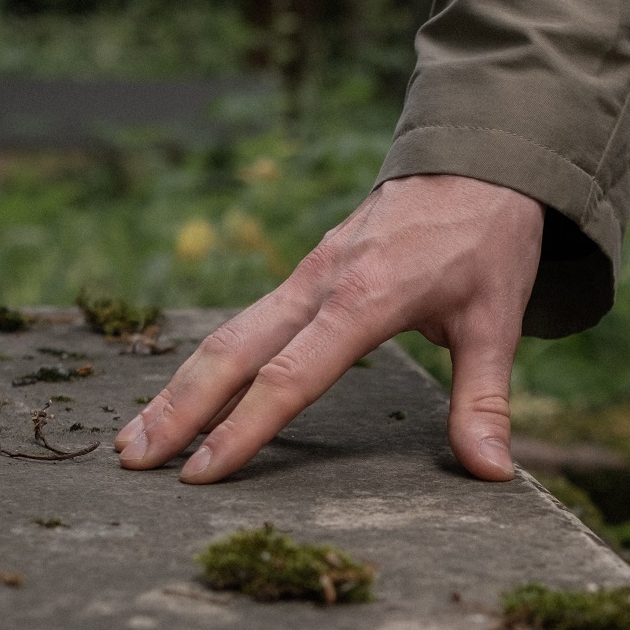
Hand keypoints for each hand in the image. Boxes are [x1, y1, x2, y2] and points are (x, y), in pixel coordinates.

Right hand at [114, 174, 544, 482]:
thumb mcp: (498, 320)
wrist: (478, 157)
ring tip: (136, 438)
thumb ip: (485, 399)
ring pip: (229, 334)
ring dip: (180, 387)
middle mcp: (321, 283)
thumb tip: (492, 472)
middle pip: (233, 351)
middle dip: (179, 408)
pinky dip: (210, 362)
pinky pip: (248, 321)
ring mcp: (308, 274)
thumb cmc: (488, 238)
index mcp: (365, 299)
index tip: (201, 472)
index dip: (245, 428)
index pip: (291, 376)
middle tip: (131, 460)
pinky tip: (189, 395)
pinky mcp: (307, 272)